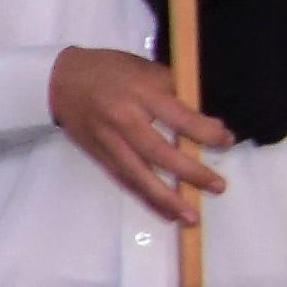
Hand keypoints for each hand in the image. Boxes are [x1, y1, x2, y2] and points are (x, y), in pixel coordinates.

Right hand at [50, 46, 231, 226]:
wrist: (60, 80)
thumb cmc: (110, 70)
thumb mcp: (146, 70)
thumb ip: (174, 93)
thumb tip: (206, 122)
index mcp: (141, 93)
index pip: (179, 118)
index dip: (205, 133)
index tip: (226, 142)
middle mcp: (124, 120)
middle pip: (159, 152)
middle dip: (190, 172)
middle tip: (218, 186)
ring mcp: (109, 141)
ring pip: (139, 174)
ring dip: (166, 198)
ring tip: (189, 216)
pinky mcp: (98, 155)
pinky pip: (124, 179)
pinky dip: (145, 197)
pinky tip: (165, 211)